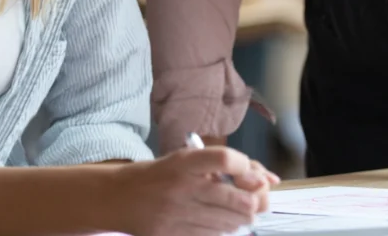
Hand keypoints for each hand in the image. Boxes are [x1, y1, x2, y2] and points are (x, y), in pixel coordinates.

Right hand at [107, 146, 274, 234]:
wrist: (120, 198)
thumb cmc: (160, 175)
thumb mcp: (185, 159)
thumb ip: (221, 166)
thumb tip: (267, 178)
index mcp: (185, 162)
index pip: (226, 159)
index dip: (246, 166)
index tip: (250, 172)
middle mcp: (183, 187)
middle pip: (237, 198)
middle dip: (254, 201)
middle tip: (255, 199)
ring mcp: (179, 214)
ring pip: (229, 222)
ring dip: (242, 218)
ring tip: (239, 210)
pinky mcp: (175, 235)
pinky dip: (224, 230)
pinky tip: (221, 223)